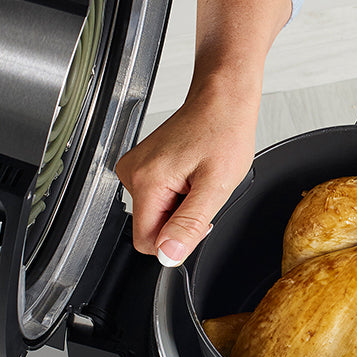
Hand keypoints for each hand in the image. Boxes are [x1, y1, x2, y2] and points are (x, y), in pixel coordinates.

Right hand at [115, 87, 256, 264]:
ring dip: (180, 206)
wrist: (221, 101)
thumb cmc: (223, 132)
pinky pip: (157, 198)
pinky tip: (191, 174)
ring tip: (198, 179)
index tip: (198, 218)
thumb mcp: (215, 186)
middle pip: (151, 228)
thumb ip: (189, 224)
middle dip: (180, 221)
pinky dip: (177, 194)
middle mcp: (132, 174)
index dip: (177, 240)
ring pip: (155, 214)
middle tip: (202, 192)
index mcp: (147, 181)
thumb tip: (168, 254)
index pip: (147, 242)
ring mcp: (135, 169)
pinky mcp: (142, 167)